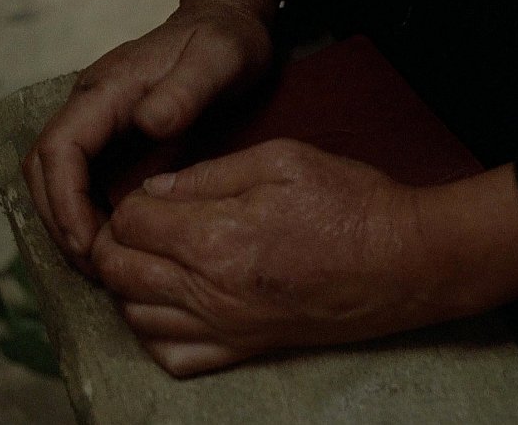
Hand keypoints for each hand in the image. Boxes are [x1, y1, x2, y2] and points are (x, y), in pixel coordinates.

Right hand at [23, 0, 276, 271]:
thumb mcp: (218, 60)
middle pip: (43, 169)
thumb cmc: (225, 41)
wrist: (227, 22)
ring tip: (100, 262)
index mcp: (107, 90)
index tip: (87, 245)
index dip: (64, 201)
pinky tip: (111, 238)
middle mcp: (90, 105)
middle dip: (59, 221)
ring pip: (54, 176)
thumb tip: (148, 123)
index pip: (60, 148)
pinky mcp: (109, 133)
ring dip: (66, 221)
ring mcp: (97, 119)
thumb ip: (185, 90)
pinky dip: (83, 211)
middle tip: (94, 266)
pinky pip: (78, 177)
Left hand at [91, 140, 517, 376]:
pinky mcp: (243, 349)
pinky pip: (172, 356)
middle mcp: (210, 291)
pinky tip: (167, 306)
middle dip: (113, 242)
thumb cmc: (351, 204)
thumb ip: (209, 173)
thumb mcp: (281, 160)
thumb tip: (155, 189)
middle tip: (138, 223)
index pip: (130, 223)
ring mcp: (225, 327)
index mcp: (216, 237)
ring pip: (134, 316)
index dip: (128, 203)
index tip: (146, 196)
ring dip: (127, 284)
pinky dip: (154, 332)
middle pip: (118, 271)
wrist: (404, 262)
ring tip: (148, 260)